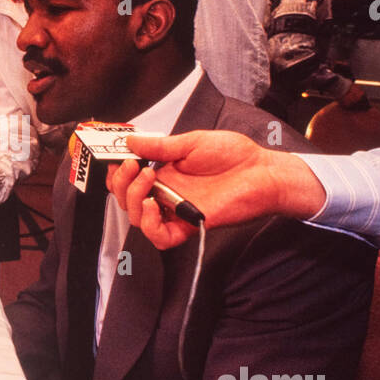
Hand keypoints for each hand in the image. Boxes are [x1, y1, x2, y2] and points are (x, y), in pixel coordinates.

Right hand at [106, 131, 325, 248]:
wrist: (262, 172)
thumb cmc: (235, 156)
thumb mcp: (191, 142)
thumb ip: (159, 147)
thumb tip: (130, 141)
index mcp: (165, 173)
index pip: (130, 180)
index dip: (118, 174)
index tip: (117, 159)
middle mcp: (167, 193)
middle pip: (128, 200)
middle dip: (122, 183)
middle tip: (132, 166)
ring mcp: (177, 210)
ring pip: (138, 219)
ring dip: (134, 199)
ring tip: (147, 179)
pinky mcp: (189, 224)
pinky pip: (161, 237)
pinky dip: (151, 225)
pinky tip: (155, 205)